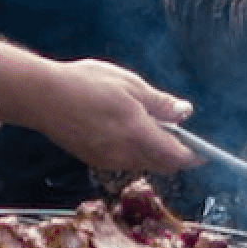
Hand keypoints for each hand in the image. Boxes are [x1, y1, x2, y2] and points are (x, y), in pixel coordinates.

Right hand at [0, 44, 201, 172]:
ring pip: (142, 162)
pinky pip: (124, 160)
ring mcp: (107, 160)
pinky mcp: (93, 158)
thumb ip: (160, 104)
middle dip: (174, 153)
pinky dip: (134, 150)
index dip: (194, 155)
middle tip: (178, 130)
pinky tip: (126, 127)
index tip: (205, 150)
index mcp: (138, 135)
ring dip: (153, 151)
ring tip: (150, 122)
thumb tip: (186, 113)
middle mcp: (124, 154)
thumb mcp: (131, 85)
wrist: (41, 97)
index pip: (177, 157)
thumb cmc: (87, 84)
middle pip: (161, 163)